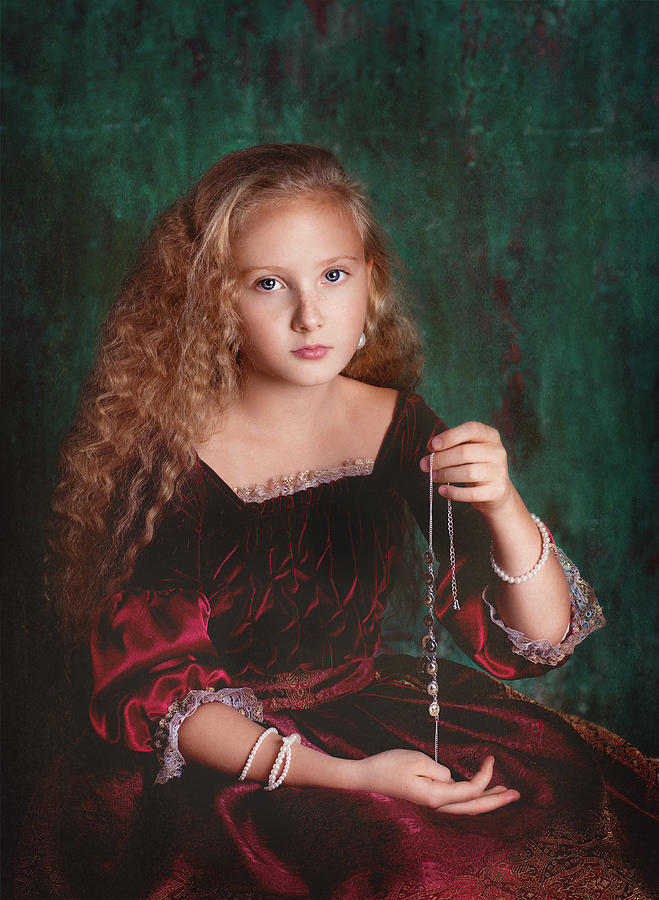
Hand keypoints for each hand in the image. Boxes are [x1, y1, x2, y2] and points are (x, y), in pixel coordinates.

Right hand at [353, 750, 519, 814]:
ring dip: (488, 800)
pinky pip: (458, 802)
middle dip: (497, 801)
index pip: (471, 790)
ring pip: (468, 807)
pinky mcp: (429, 799)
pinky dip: (473, 798)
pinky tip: (479, 792)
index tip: (492, 757)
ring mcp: (433, 804)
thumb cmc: (389, 766)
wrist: (367, 777)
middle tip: (518, 794)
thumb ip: (439, 770)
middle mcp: (438, 805)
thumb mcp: (416, 760)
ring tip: (505, 794)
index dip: (486, 776)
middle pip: (474, 807)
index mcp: (437, 796)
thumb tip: (452, 778)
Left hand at [420, 421, 512, 515]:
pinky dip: (453, 492)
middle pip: (465, 453)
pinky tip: (442, 490)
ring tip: (433, 477)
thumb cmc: (475, 466)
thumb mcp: (467, 451)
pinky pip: (471, 493)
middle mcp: (497, 451)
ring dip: (445, 475)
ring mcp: (499, 472)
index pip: (471, 429)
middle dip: (441, 459)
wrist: (496, 491)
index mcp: (490, 436)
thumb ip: (451, 446)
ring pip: (468, 472)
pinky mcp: (497, 491)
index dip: (450, 436)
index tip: (432, 446)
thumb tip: (431, 448)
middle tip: (425, 466)